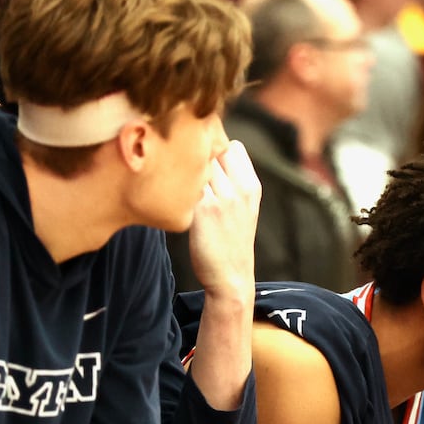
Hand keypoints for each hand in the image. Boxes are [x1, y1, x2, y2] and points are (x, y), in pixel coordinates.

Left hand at [187, 140, 260, 298]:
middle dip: (197, 158)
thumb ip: (234, 180)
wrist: (231, 277)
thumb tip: (208, 155)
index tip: (204, 166)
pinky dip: (175, 186)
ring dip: (184, 170)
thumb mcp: (245, 207)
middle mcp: (240, 189)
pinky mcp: (202, 211)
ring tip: (176, 185)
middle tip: (184, 172)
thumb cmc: (232, 241)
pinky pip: (185, 184)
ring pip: (197, 164)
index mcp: (252, 186)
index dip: (216, 151)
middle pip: (213, 150)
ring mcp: (222, 199)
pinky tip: (170, 198)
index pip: (233, 147)